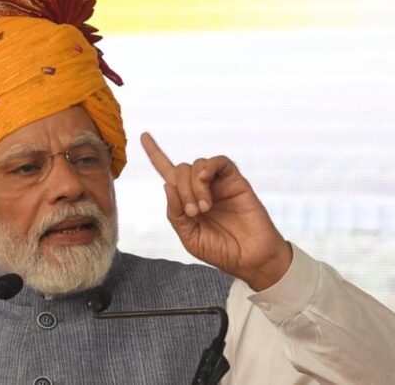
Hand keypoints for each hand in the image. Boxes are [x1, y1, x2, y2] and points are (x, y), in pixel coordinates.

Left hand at [140, 132, 292, 290]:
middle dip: (182, 190)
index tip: (144, 136)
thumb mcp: (190, 237)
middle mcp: (201, 188)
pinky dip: (208, 167)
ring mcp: (218, 183)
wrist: (251, 258)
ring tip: (205, 207)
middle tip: (194, 212)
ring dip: (195, 186)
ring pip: (196, 165)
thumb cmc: (221, 250)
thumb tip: (166, 185)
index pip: (167, 172)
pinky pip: (219, 162)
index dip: (155, 154)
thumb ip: (175, 214)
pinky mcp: (235, 181)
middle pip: (180, 169)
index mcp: (187, 200)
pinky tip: (205, 179)